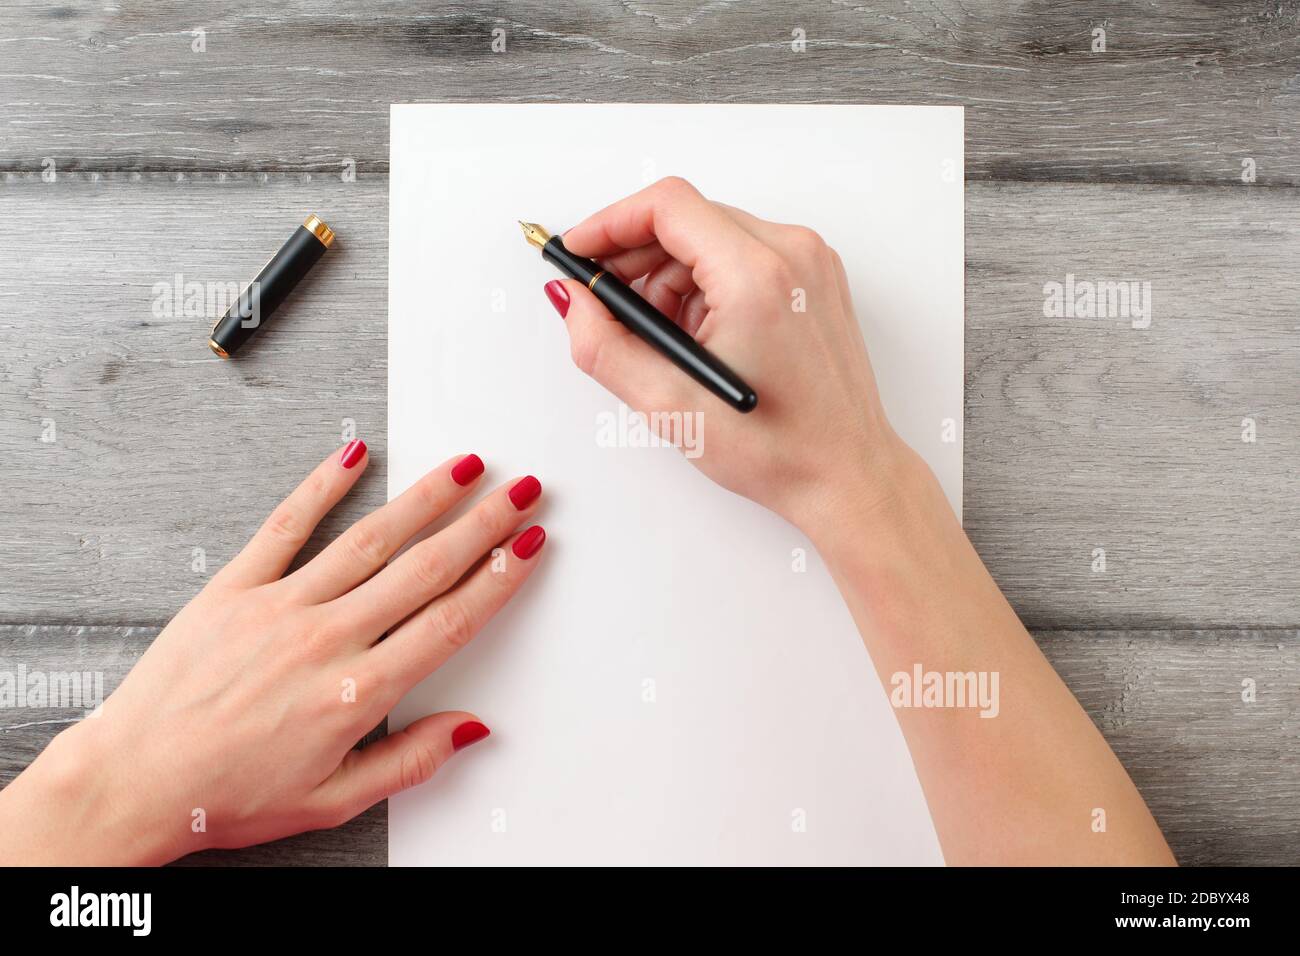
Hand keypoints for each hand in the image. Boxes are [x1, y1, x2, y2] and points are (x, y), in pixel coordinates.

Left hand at [0, 442, 546, 863]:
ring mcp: (280, 607)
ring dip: (424, 498)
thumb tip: (470, 730)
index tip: (527, 546)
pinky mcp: (234, 588)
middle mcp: (325, 639)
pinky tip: (352, 458)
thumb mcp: (334, 800)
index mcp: (356, 693)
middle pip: (424, 568)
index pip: (450, 621)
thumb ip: (411, 761)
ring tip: (463, 467)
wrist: (134, 781)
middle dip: (482, 524)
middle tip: (519, 490)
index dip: (499, 578)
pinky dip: (321, 488)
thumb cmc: (226, 795)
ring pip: (369, 539)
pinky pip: (286, 527)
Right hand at [549, 176, 920, 538]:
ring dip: (670, 276)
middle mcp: (792, 255)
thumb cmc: (778, 449)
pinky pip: (742, 255)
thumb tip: (572, 299)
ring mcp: (810, 263)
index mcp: (757, 276)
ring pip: (712, 235)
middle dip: (636, 257)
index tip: (579, 251)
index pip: (667, 206)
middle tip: (607, 305)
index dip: (610, 223)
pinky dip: (706, 284)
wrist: (846, 475)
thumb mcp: (669, 405)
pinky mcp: (814, 279)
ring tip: (663, 341)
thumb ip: (603, 344)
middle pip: (688, 217)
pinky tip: (697, 337)